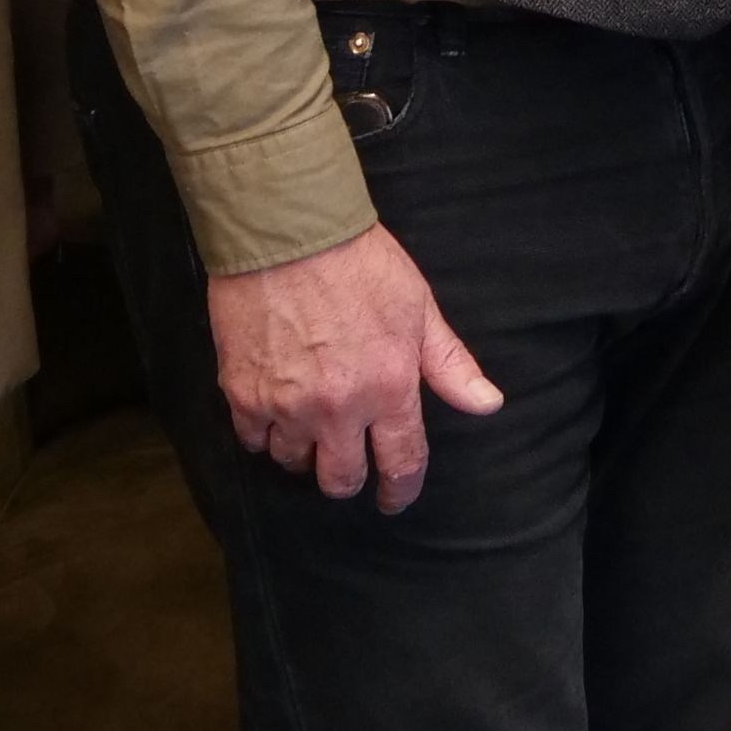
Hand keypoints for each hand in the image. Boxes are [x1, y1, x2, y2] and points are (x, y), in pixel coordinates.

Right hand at [210, 223, 505, 510]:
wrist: (288, 231)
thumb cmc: (360, 264)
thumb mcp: (419, 308)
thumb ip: (450, 365)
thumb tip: (488, 404)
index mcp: (389, 388)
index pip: (401, 463)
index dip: (400, 491)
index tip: (394, 499)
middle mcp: (338, 408)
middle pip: (340, 479)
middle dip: (347, 477)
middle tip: (347, 460)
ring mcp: (286, 405)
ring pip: (293, 463)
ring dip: (304, 452)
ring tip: (309, 426)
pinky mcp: (242, 393)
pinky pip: (252, 440)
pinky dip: (263, 432)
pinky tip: (274, 411)